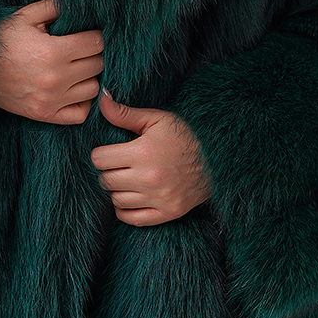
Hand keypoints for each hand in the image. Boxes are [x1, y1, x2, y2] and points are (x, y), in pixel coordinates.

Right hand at [0, 0, 104, 124]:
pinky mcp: (45, 115)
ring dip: (89, 77)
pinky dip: (82, 102)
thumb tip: (74, 1)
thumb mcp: (22, 18)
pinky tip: (73, 90)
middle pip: (97, 64)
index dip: (94, 35)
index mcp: (53, 52)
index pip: (95, 42)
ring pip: (93, 88)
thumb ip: (51, 7)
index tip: (87, 33)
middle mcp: (56, 78)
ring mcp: (51, 100)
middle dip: (93, 54)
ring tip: (77, 68)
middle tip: (82, 49)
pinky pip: (80, 114)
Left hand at [91, 89, 211, 224]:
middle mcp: (149, 178)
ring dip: (117, 190)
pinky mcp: (168, 212)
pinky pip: (132, 218)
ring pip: (116, 200)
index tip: (109, 152)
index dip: (102, 154)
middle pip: (106, 180)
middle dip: (108, 171)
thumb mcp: (156, 119)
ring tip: (127, 179)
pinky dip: (125, 210)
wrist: (218, 158)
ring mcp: (159, 198)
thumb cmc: (184, 136)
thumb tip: (102, 99)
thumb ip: (124, 113)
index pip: (100, 159)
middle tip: (119, 165)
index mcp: (143, 152)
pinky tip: (130, 197)